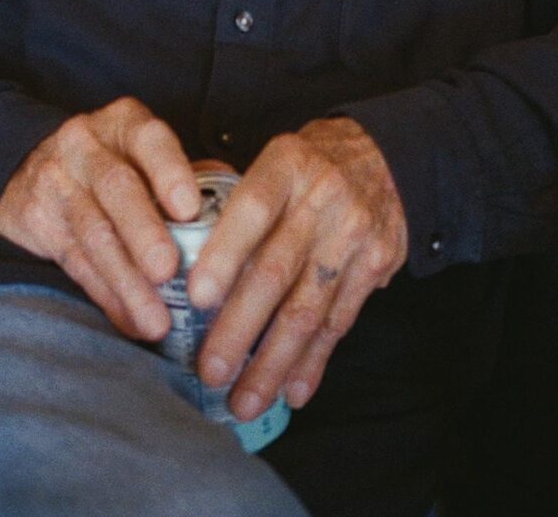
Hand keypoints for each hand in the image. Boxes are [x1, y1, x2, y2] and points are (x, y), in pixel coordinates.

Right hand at [0, 97, 199, 340]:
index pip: (149, 140)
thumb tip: (241, 216)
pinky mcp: (37, 218)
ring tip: (156, 321)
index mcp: (125, 124)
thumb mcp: (145, 155)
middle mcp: (86, 145)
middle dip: (144, 232)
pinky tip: (130, 321)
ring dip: (127, 281)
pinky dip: (106, 296)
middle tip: (168, 271)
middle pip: (117, 187)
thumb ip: (191, 178)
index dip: (170, 173)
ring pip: (93, 232)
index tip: (189, 210)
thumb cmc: (112, 165)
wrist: (30, 165)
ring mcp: (56, 180)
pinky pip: (75, 261)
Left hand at [186, 118, 406, 419]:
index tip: (195, 298)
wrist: (386, 158)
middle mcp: (322, 202)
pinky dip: (313, 362)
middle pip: (275, 273)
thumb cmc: (305, 164)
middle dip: (239, 330)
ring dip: (273, 363)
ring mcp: (352, 238)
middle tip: (209, 371)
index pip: (251, 211)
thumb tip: (171, 243)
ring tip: (245, 399)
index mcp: (285, 166)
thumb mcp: (271, 158)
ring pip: (307, 310)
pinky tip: (292, 392)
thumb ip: (229, 198)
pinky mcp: (374, 268)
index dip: (224, 255)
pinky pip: (338, 323)